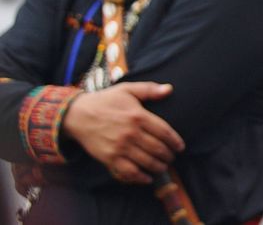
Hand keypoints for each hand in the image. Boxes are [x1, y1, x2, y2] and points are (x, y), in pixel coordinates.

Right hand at [62, 81, 184, 183]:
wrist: (77, 115)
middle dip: (168, 156)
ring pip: (146, 161)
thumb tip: (169, 89)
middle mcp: (130, 133)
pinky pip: (128, 172)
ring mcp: (119, 147)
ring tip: (163, 167)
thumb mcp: (127, 89)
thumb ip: (149, 89)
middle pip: (157, 148)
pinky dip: (140, 177)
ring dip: (158, 167)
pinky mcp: (109, 157)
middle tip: (172, 158)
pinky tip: (147, 178)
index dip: (175, 141)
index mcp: (138, 116)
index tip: (180, 147)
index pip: (164, 132)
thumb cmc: (105, 101)